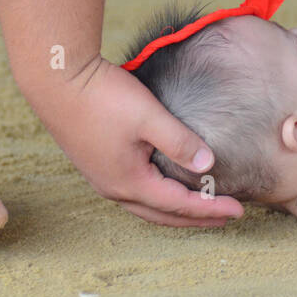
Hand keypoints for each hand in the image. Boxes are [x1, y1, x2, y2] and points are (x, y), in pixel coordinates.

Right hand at [23, 55, 242, 226]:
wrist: (56, 78)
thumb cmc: (102, 96)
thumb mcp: (149, 116)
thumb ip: (181, 142)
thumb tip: (209, 165)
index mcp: (129, 182)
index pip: (180, 205)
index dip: (212, 209)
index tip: (240, 211)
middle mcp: (113, 187)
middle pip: (163, 214)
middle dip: (196, 218)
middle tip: (226, 218)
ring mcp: (102, 177)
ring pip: (146, 205)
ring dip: (175, 210)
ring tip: (200, 208)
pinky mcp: (97, 163)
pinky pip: (134, 192)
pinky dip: (157, 197)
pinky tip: (166, 186)